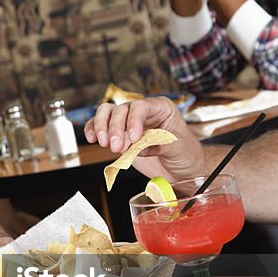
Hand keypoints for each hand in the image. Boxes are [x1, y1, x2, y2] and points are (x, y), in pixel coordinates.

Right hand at [84, 97, 204, 180]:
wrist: (182, 169)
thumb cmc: (185, 154)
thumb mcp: (178, 148)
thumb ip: (159, 143)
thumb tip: (138, 146)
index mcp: (161, 108)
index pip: (141, 107)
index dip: (133, 120)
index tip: (133, 138)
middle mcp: (142, 112)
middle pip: (120, 110)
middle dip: (115, 128)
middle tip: (117, 147)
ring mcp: (128, 123)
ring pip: (107, 113)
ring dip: (102, 127)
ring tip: (104, 143)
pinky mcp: (118, 135)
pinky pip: (100, 126)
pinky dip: (93, 131)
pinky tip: (92, 139)